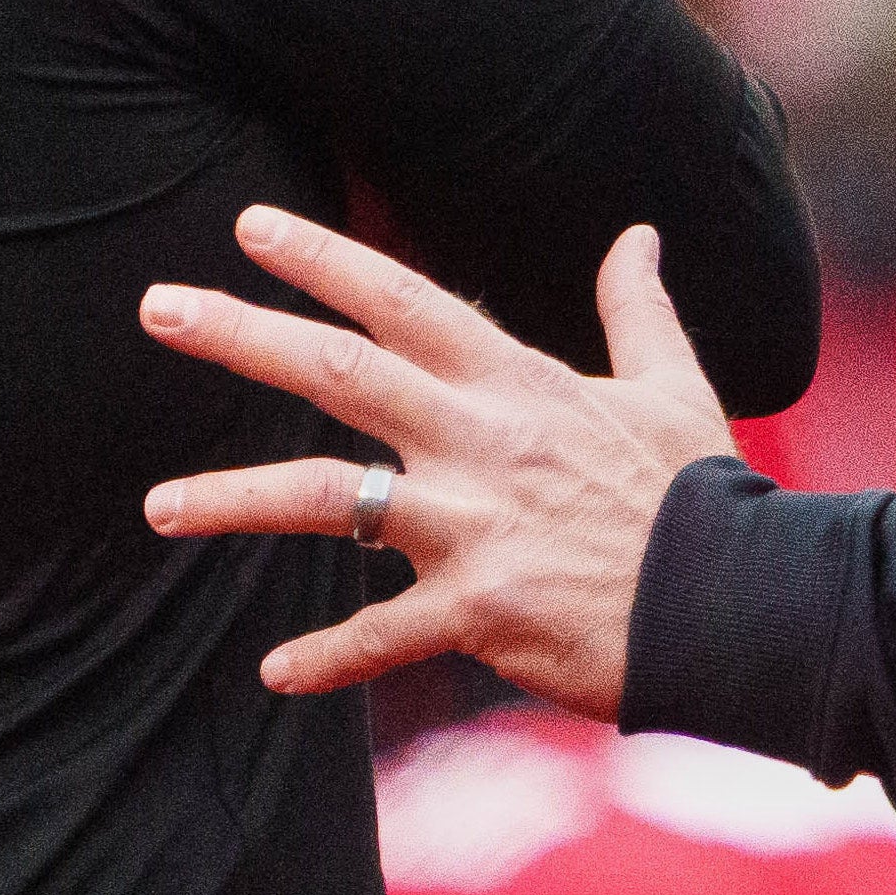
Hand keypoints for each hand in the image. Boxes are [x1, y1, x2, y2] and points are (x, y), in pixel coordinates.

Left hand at [140, 206, 732, 716]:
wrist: (742, 603)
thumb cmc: (702, 493)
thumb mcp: (673, 385)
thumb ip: (639, 308)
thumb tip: (638, 233)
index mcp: (517, 383)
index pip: (405, 299)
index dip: (325, 258)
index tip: (250, 223)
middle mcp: (481, 440)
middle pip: (340, 372)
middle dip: (242, 333)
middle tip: (153, 305)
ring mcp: (474, 526)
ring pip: (327, 500)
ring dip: (232, 498)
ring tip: (156, 505)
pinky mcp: (480, 611)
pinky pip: (380, 636)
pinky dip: (325, 657)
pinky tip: (273, 671)